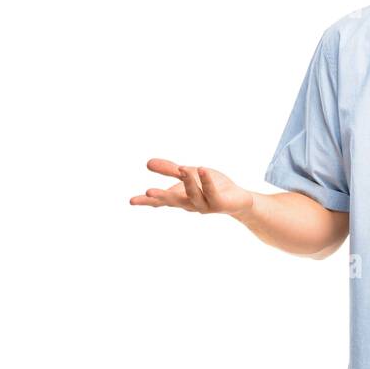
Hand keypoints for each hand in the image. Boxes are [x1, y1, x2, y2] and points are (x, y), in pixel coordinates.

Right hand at [129, 160, 252, 216]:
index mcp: (180, 198)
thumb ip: (170, 169)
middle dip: (162, 197)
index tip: (131, 201)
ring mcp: (204, 205)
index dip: (146, 201)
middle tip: (148, 192)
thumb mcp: (187, 174)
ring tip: (182, 169)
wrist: (237, 199)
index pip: (161, 200)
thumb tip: (147, 163)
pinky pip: (211, 191)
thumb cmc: (211, 187)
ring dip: (187, 183)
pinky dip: (206, 180)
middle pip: (174, 201)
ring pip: (193, 195)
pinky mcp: (219, 203)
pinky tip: (201, 169)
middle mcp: (190, 204)